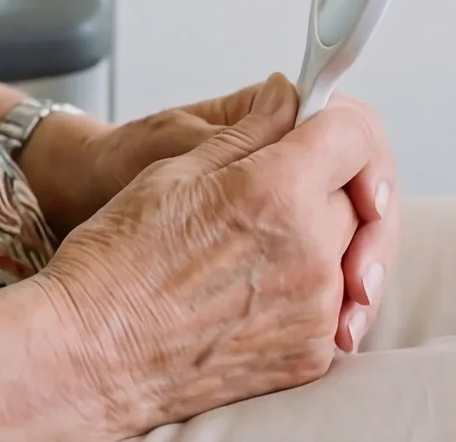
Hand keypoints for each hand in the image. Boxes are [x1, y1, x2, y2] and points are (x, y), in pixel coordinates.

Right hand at [36, 76, 398, 432]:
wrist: (99, 349)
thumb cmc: (121, 257)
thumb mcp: (175, 167)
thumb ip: (249, 132)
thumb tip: (287, 100)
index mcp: (276, 194)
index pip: (351, 135)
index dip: (332, 117)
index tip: (316, 117)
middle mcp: (312, 254)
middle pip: (355, 193)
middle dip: (326, 174)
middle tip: (279, 169)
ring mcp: (318, 312)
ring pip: (349, 249)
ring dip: (321, 229)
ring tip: (259, 228)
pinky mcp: (313, 355)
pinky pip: (335, 301)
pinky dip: (311, 279)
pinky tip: (258, 274)